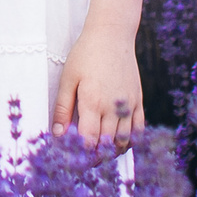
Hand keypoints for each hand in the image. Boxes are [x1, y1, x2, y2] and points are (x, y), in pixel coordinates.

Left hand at [52, 30, 143, 153]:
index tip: (73, 160)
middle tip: (84, 162)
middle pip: (106, 145)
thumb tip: (58, 135)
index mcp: (92, 102)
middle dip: (94, 158)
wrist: (112, 34)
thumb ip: (63, 109)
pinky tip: (118, 143)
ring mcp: (128, 104)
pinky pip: (138, 128)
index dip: (81, 156)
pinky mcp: (138, 99)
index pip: (89, 141)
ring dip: (112, 152)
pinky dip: (130, 141)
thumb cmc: (86, 54)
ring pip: (124, 140)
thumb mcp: (68, 79)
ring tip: (100, 154)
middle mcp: (113, 107)